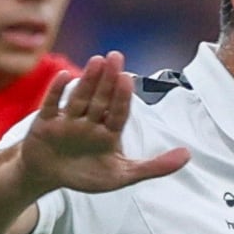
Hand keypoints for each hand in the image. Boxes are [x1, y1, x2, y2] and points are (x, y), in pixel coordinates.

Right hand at [20, 52, 189, 196]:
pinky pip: (52, 105)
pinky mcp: (45, 123)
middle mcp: (90, 121)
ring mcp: (68, 120)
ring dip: (88, 80)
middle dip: (108, 80)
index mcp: (108, 131)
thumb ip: (156, 166)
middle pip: (100, 100)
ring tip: (97, 61)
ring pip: (79, 98)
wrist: (48, 177)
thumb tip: (188, 155)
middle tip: (115, 57)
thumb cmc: (86, 175)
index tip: (128, 77)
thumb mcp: (123, 175)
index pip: (118, 112)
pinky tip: (64, 75)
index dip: (123, 96)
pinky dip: (57, 92)